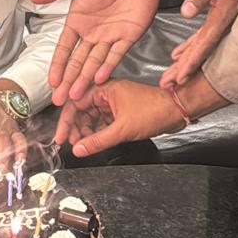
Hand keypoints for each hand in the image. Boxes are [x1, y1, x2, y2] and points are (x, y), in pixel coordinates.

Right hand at [31, 0, 164, 104]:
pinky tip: (100, 77)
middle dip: (68, 81)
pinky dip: (108, 65)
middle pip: (78, 62)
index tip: (51, 81)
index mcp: (78, 22)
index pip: (64, 48)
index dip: (58, 64)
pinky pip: (117, 54)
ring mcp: (110, 38)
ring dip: (85, 79)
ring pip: (95, 63)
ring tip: (77, 95)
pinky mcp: (128, 37)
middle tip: (60, 99)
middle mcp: (92, 34)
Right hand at [54, 80, 184, 157]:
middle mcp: (106, 93)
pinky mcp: (119, 112)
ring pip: (90, 118)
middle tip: (73, 145)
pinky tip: (94, 143)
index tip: (61, 137)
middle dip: (75, 129)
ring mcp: (112, 103)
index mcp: (104, 88)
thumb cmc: (154, 111)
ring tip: (83, 146)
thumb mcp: (123, 129)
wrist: (176, 111)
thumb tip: (78, 149)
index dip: (66, 122)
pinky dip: (96, 133)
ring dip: (85, 132)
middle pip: (81, 111)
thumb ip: (98, 141)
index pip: (75, 103)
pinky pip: (101, 122)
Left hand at [161, 0, 237, 88]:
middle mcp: (224, 22)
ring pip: (203, 48)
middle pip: (203, 51)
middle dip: (186, 70)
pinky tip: (181, 56)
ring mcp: (224, 22)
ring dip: (187, 63)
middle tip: (170, 85)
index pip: (205, 42)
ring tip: (173, 78)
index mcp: (223, 13)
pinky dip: (192, 48)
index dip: (192, 61)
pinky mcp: (221, 18)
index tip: (181, 76)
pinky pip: (205, 38)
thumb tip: (187, 12)